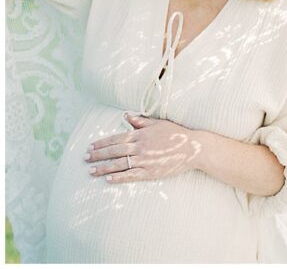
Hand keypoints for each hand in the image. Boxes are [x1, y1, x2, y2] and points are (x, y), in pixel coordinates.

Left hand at [85, 114, 200, 182]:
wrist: (193, 148)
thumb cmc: (177, 134)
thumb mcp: (159, 123)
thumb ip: (141, 121)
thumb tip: (126, 115)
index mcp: (140, 134)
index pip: (115, 139)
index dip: (101, 143)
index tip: (90, 147)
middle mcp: (139, 147)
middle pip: (113, 151)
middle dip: (97, 155)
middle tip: (85, 159)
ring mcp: (144, 160)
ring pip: (118, 164)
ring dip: (103, 168)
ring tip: (91, 171)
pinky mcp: (150, 172)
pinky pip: (131, 175)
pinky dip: (118, 177)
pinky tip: (108, 179)